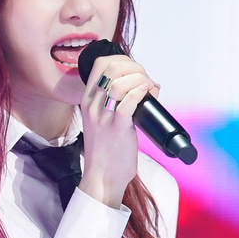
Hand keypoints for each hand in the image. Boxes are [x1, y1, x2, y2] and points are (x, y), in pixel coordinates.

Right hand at [79, 53, 159, 208]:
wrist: (102, 178)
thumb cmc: (107, 150)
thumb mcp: (102, 120)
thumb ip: (115, 102)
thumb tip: (145, 85)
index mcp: (88, 100)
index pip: (100, 63)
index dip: (123, 60)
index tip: (136, 71)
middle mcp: (93, 105)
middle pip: (111, 67)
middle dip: (135, 67)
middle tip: (146, 81)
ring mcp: (104, 117)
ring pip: (119, 82)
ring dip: (141, 79)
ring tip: (150, 89)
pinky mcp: (117, 129)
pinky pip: (128, 102)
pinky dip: (141, 92)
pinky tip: (149, 94)